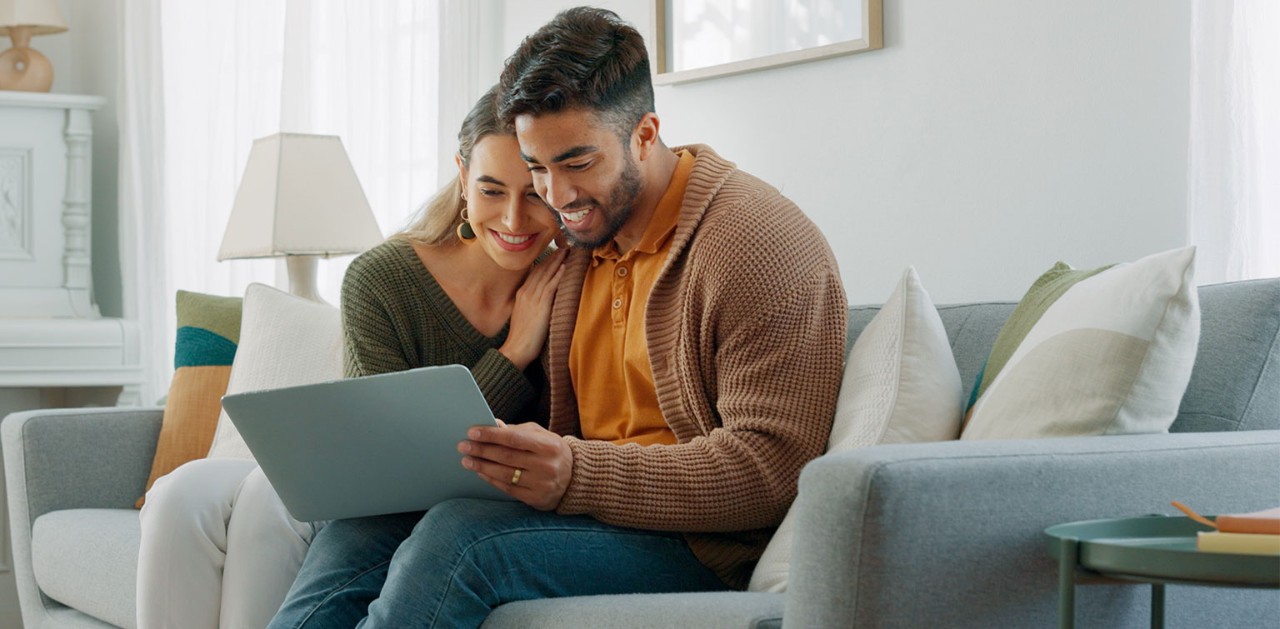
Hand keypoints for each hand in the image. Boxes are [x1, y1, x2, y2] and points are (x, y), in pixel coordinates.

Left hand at [458, 421, 572, 510]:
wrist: (576, 478)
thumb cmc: (552, 452)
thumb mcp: (541, 435)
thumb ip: (518, 430)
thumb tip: (494, 425)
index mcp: (549, 445)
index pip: (514, 438)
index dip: (491, 435)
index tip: (473, 432)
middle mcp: (546, 465)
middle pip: (506, 457)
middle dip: (481, 451)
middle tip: (463, 446)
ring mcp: (541, 484)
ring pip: (504, 474)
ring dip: (482, 466)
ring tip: (467, 460)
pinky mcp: (536, 498)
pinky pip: (508, 488)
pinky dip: (491, 479)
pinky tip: (480, 472)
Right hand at [498, 248, 566, 368]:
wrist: (516, 348)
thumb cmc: (521, 337)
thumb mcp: (523, 315)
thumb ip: (530, 304)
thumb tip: (540, 300)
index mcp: (521, 294)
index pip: (534, 272)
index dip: (545, 262)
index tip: (554, 253)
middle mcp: (526, 293)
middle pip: (541, 269)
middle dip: (552, 257)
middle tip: (563, 247)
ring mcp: (533, 298)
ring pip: (546, 274)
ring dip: (557, 261)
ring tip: (566, 252)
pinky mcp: (541, 306)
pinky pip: (550, 286)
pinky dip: (557, 275)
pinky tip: (564, 267)